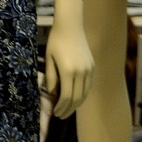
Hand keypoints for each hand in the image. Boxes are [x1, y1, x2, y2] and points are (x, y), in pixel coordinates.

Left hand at [44, 0, 93, 117]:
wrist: (71, 25)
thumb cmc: (56, 40)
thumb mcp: (49, 58)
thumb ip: (51, 77)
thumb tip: (52, 94)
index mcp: (68, 71)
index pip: (66, 96)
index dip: (61, 107)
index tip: (55, 112)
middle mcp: (81, 72)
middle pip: (77, 98)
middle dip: (68, 109)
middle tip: (60, 115)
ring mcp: (89, 70)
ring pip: (84, 94)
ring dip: (76, 104)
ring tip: (67, 109)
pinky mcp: (92, 67)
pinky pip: (88, 86)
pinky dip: (82, 95)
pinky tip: (75, 98)